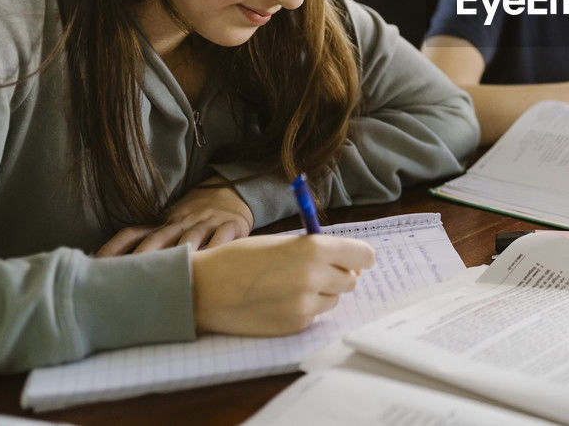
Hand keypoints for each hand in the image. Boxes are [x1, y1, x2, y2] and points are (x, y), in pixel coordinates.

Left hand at [97, 179, 253, 255]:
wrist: (233, 193)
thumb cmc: (196, 218)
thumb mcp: (172, 225)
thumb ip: (150, 243)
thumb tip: (113, 268)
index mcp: (162, 224)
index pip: (132, 233)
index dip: (113, 249)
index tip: (95, 266)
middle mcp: (181, 222)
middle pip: (158, 239)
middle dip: (143, 256)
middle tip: (129, 276)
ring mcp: (207, 222)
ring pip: (191, 236)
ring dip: (180, 251)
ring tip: (172, 269)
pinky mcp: (231, 225)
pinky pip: (223, 237)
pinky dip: (217, 247)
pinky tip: (211, 260)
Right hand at [191, 235, 374, 335]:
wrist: (205, 289)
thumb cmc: (241, 259)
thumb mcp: (283, 243)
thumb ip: (317, 251)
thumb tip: (350, 264)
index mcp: (314, 248)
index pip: (363, 255)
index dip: (360, 257)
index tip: (356, 259)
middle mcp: (315, 276)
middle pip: (351, 280)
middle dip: (338, 275)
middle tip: (314, 271)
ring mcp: (306, 304)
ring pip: (333, 299)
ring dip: (321, 293)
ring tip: (289, 286)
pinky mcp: (295, 325)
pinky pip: (314, 316)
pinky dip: (304, 309)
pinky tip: (278, 301)